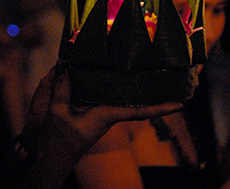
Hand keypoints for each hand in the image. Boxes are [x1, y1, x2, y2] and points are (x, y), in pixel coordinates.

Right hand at [19, 60, 181, 188]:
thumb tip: (65, 66)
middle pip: (131, 102)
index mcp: (105, 117)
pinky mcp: (88, 116)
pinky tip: (100, 75)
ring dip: (126, 87)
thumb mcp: (58, 113)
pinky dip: (103, 86)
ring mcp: (98, 117)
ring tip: (137, 69)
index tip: (181, 104)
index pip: (138, 112)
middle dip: (147, 92)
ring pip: (116, 99)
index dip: (160, 108)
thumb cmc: (57, 143)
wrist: (48, 162)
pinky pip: (101, 98)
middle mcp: (106, 117)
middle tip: (162, 76)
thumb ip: (63, 88)